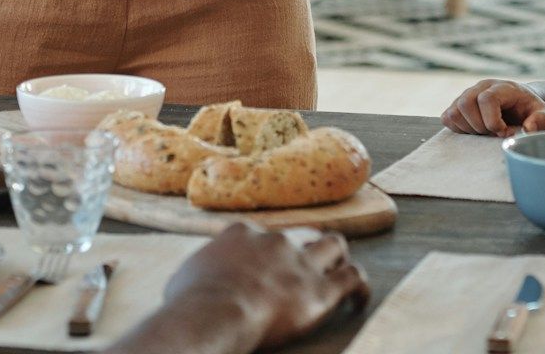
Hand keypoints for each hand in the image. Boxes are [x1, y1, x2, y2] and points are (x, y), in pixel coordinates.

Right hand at [162, 223, 368, 350]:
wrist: (216, 311)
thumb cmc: (191, 301)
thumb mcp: (185, 275)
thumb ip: (198, 270)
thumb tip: (190, 281)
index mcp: (243, 233)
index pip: (260, 234)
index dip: (265, 251)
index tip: (263, 266)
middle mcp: (276, 240)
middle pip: (303, 234)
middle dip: (308, 246)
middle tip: (310, 261)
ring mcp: (301, 263)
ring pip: (335, 245)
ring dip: (337, 258)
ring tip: (339, 271)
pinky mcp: (321, 290)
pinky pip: (353, 279)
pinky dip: (360, 288)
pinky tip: (358, 301)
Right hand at [443, 79, 544, 137]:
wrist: (520, 102)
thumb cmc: (530, 109)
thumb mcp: (543, 114)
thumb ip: (540, 121)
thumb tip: (528, 129)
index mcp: (502, 87)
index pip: (487, 98)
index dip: (492, 120)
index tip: (504, 131)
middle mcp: (481, 87)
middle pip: (466, 103)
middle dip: (479, 126)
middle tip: (493, 133)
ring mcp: (467, 94)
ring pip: (454, 111)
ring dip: (468, 128)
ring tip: (485, 132)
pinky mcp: (458, 104)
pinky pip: (448, 117)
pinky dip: (458, 128)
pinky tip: (475, 131)